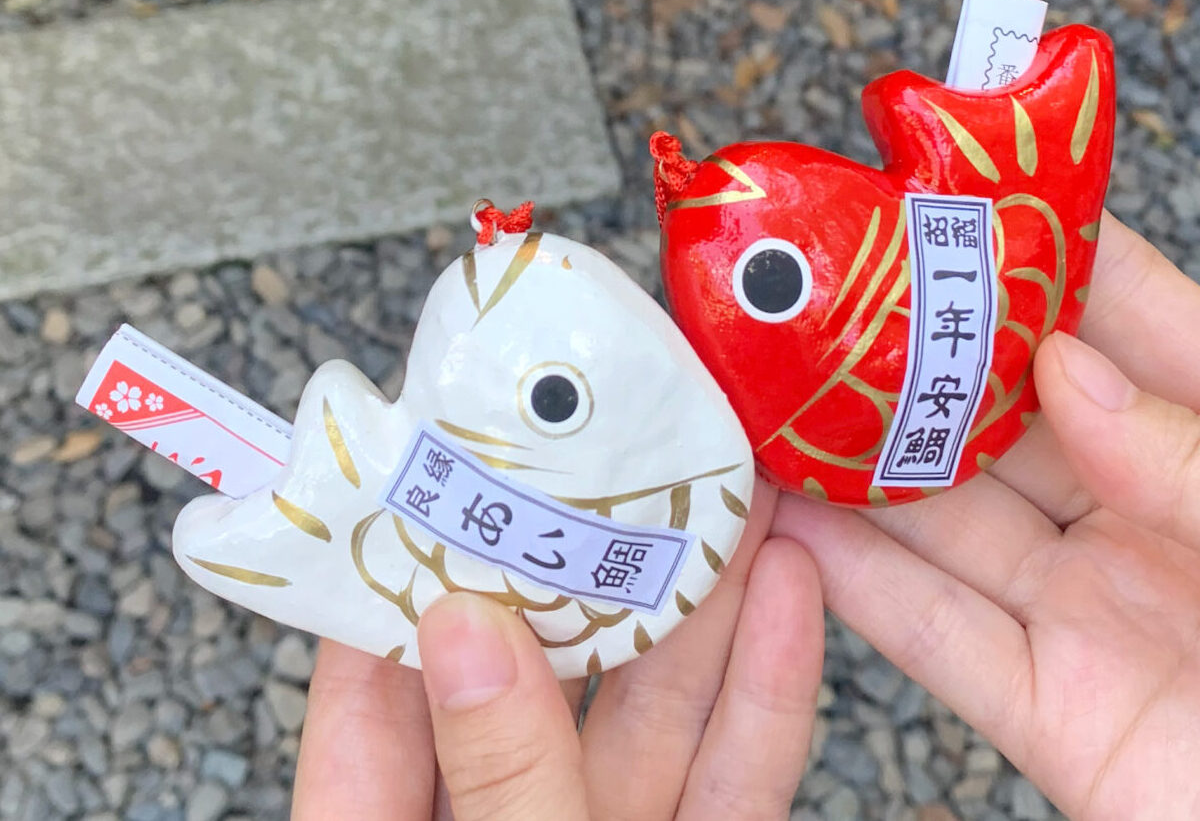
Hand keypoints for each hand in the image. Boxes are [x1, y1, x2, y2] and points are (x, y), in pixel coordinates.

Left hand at [291, 483, 823, 820]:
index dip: (413, 571)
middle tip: (631, 448)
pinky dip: (769, 690)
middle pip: (543, 676)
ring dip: (705, 601)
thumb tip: (465, 630)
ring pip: (657, 714)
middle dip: (596, 558)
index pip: (378, 690)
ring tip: (738, 488)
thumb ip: (497, 779)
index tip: (454, 464)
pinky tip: (793, 595)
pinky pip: (737, 778)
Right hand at [774, 214, 1199, 819]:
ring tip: (782, 388)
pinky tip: (795, 518)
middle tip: (828, 291)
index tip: (951, 198)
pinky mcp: (1055, 712)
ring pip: (950, 513)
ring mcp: (1097, 610)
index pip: (1125, 318)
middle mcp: (1155, 512)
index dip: (1038, 254)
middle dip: (920, 348)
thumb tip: (1068, 374)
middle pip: (1010, 411)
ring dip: (865, 452)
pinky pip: (937, 634)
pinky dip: (855, 577)